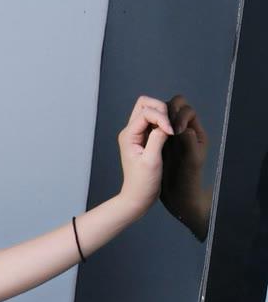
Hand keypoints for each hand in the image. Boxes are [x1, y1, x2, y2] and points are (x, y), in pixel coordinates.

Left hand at [118, 94, 173, 216]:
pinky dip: (163, 122)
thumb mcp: (152, 161)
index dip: (162, 117)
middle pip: (145, 104)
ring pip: (149, 110)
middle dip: (161, 109)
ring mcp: (136, 134)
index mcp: (128, 135)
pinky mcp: (144, 138)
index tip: (171, 132)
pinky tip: (170, 133)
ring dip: (162, 115)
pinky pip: (154, 121)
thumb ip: (158, 139)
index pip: (146, 112)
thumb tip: (166, 124)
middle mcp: (130, 131)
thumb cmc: (143, 183)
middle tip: (171, 125)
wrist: (138, 197)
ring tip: (171, 129)